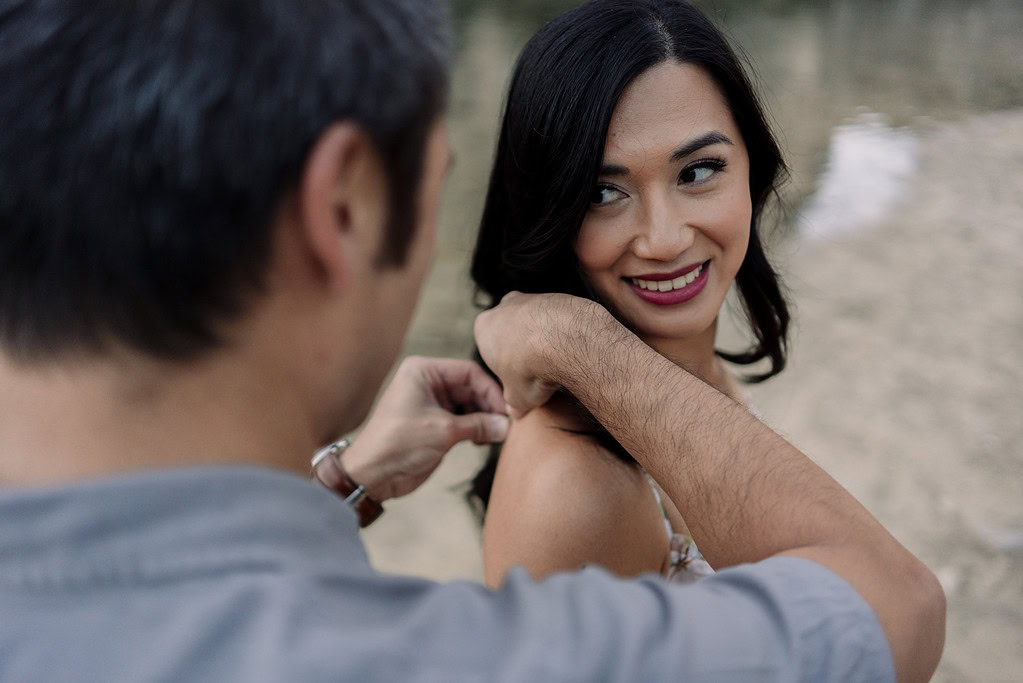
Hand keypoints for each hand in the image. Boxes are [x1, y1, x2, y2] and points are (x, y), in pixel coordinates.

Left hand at [338, 356, 508, 500]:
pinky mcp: (435, 424)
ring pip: (469, 405)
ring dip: (484, 420)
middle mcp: (428, 383)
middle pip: (471, 388)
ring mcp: (431, 404)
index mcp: (423, 371)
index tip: (507, 411)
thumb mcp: (444, 431)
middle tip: (507, 426)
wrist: (372, 475)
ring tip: (496, 436)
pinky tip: (484, 441)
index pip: (469, 372)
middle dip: (489, 407)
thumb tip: (506, 426)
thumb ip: (479, 425)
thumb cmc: (398, 444)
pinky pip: (463, 420)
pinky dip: (476, 429)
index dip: (491, 390)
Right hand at [474, 291, 608, 417]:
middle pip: (513, 333)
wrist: (563, 340)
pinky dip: (563, 333)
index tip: (520, 382)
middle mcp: (504, 307)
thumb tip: (516, 413)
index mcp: (484, 328)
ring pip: (537, 324)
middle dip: (524, 351)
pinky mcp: (557, 297)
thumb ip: (513, 404)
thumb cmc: (531, 369)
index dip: (505, 369)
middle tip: (539, 373)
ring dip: (545, 341)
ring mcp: (531, 299)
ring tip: (558, 364)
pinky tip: (570, 350)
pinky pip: (558, 319)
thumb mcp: (516, 397)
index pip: (491, 349)